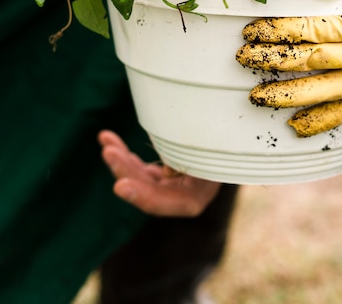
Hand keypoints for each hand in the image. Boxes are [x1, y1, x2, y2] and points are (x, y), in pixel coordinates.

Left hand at [98, 130, 220, 216]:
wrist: (235, 140)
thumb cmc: (226, 143)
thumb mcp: (211, 151)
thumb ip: (187, 161)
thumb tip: (166, 171)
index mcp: (195, 198)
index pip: (162, 202)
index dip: (140, 195)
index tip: (120, 185)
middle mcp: (179, 197)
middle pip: (144, 189)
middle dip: (125, 170)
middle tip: (109, 153)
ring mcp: (168, 185)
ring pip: (138, 176)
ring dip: (121, 159)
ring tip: (106, 141)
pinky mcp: (160, 174)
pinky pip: (138, 166)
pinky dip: (125, 153)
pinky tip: (107, 138)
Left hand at [236, 0, 341, 136]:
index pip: (309, 30)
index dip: (277, 31)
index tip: (251, 31)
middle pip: (306, 62)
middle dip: (270, 62)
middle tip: (241, 60)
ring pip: (320, 92)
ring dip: (285, 96)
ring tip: (256, 98)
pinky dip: (320, 121)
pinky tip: (295, 128)